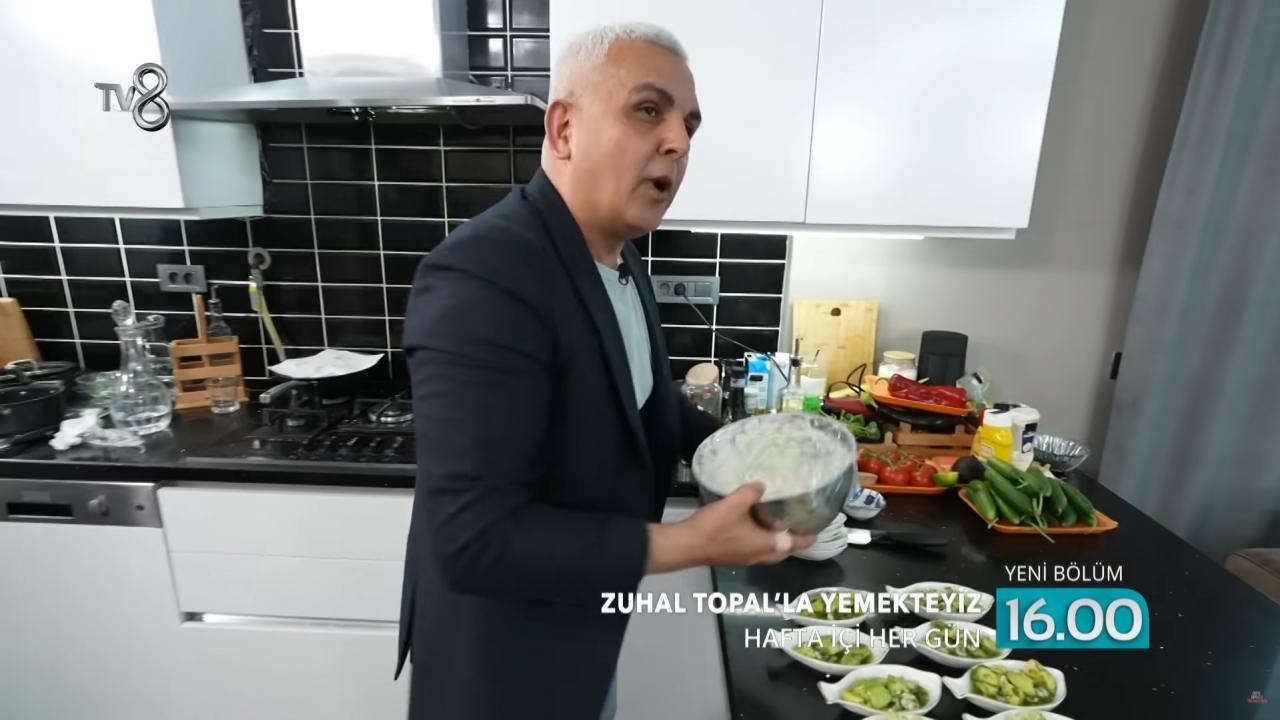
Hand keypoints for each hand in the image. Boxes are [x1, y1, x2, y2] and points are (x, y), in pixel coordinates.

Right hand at [646, 483, 814, 573]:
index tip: (817, 526)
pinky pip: (756, 549)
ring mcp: (746, 559)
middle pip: (784, 551)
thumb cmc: (714, 528)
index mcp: (766, 545)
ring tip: (777, 520)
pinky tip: (754, 523)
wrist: (686, 545)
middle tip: (797, 521)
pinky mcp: (734, 557)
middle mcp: (760, 556)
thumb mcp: (735, 503)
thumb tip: (762, 485)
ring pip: (770, 551)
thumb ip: (752, 492)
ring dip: (777, 540)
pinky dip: (762, 539)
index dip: (809, 536)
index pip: (796, 544)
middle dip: (794, 539)